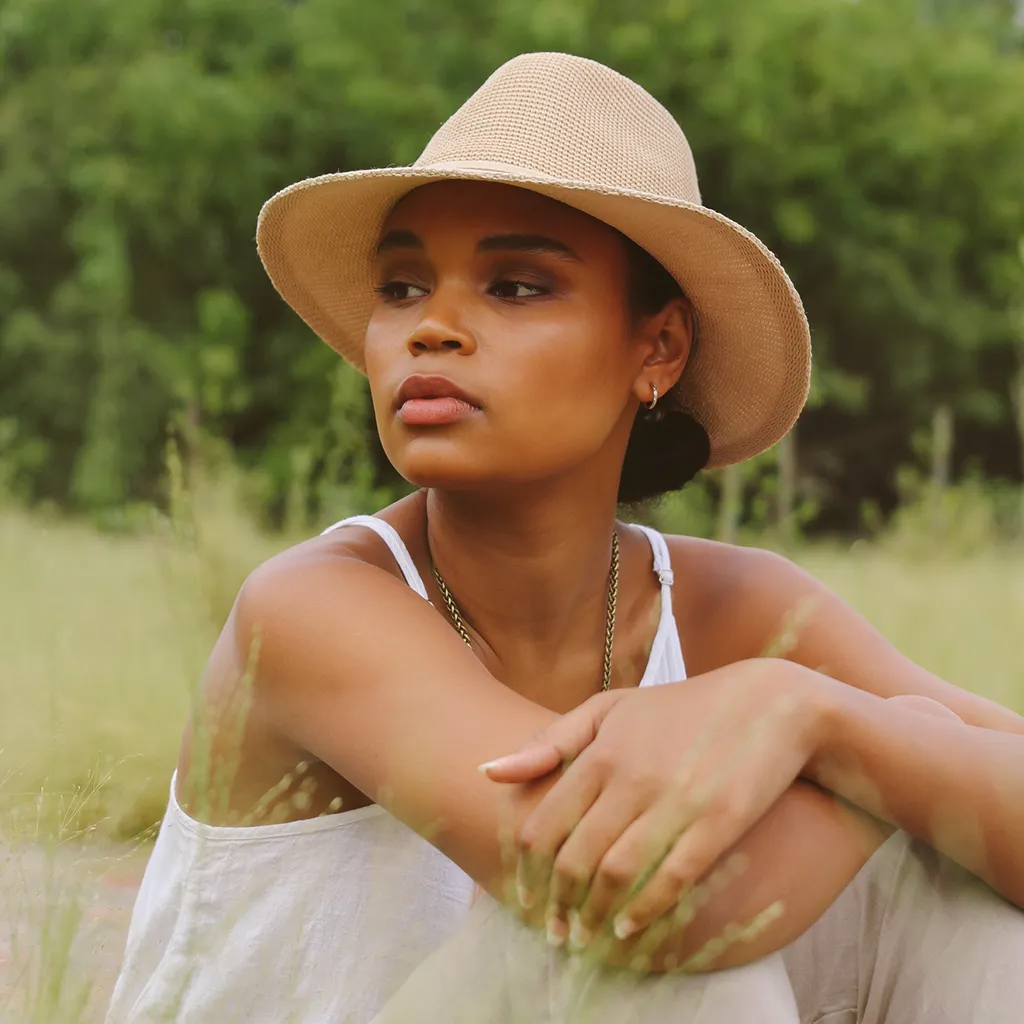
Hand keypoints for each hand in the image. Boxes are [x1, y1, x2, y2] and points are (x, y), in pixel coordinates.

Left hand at [478, 658, 826, 948]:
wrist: (770, 703)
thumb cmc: (681, 709)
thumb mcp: (611, 709)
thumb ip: (550, 742)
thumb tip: (488, 772)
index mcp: (601, 752)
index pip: (544, 826)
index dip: (528, 873)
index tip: (527, 899)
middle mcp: (630, 778)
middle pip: (573, 858)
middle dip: (557, 905)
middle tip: (555, 933)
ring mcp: (675, 800)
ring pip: (615, 874)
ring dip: (594, 916)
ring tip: (587, 938)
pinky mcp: (718, 822)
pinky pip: (671, 879)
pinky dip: (645, 912)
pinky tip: (631, 928)